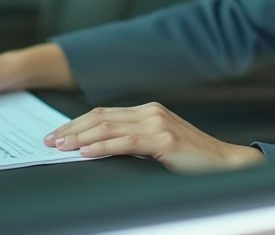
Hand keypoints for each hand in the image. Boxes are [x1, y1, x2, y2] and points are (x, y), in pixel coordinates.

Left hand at [44, 102, 265, 173]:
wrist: (225, 163)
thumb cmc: (192, 159)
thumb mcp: (158, 145)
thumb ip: (134, 142)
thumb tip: (97, 149)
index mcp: (148, 111)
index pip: (103, 114)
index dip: (77, 123)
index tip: (56, 135)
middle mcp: (151, 111)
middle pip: (101, 117)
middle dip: (71, 129)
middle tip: (49, 141)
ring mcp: (158, 123)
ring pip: (109, 128)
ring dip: (80, 137)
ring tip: (60, 147)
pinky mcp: (164, 139)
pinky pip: (126, 142)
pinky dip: (102, 147)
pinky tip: (87, 153)